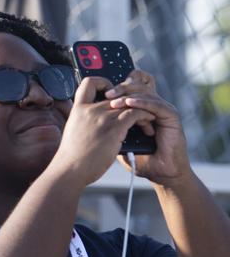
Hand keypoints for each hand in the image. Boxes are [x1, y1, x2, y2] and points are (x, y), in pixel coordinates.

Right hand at [46, 76, 154, 189]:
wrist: (71, 169)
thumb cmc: (72, 157)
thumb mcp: (74, 132)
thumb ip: (84, 123)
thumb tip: (94, 124)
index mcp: (78, 109)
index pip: (89, 83)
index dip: (103, 83)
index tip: (111, 94)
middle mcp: (90, 109)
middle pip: (115, 93)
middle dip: (130, 99)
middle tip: (138, 108)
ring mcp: (102, 117)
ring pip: (129, 103)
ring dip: (142, 108)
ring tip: (148, 118)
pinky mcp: (114, 128)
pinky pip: (135, 113)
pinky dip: (145, 116)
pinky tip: (148, 123)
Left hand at [104, 69, 192, 185]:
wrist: (160, 173)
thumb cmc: (139, 157)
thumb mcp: (117, 139)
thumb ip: (107, 126)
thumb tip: (85, 115)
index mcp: (139, 107)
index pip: (129, 85)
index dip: (115, 84)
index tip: (99, 90)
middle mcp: (151, 104)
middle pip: (136, 84)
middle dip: (120, 87)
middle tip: (107, 93)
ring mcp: (162, 109)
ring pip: (144, 92)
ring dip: (127, 95)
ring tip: (114, 101)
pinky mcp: (171, 116)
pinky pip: (155, 104)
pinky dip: (141, 102)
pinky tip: (130, 103)